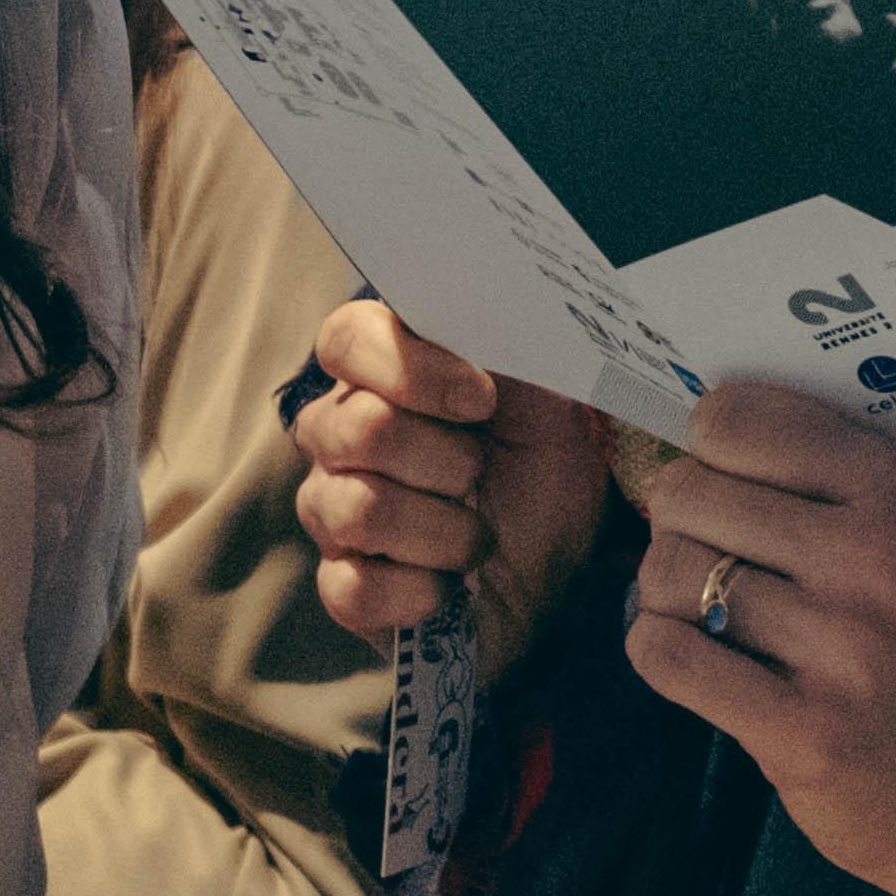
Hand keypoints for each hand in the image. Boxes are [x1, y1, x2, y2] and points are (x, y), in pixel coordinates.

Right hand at [292, 296, 615, 674]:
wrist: (562, 573)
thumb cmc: (541, 473)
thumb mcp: (546, 404)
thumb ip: (511, 350)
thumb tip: (488, 304)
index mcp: (383, 375)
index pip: (347, 338)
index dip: (411, 367)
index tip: (481, 398)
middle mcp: (340, 436)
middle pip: (355, 426)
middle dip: (444, 458)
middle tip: (483, 472)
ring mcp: (332, 511)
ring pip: (356, 509)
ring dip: (443, 530)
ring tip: (479, 538)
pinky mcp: (344, 588)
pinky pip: (351, 588)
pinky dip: (418, 591)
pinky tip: (449, 586)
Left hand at [627, 379, 895, 895]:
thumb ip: (824, 461)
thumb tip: (695, 413)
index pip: (739, 421)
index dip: (705, 446)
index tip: (720, 475)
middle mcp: (880, 561)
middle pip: (690, 493)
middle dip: (679, 522)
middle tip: (709, 553)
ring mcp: (845, 649)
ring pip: (670, 571)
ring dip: (665, 591)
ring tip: (705, 609)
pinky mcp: (805, 731)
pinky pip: (666, 653)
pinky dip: (656, 647)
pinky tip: (693, 654)